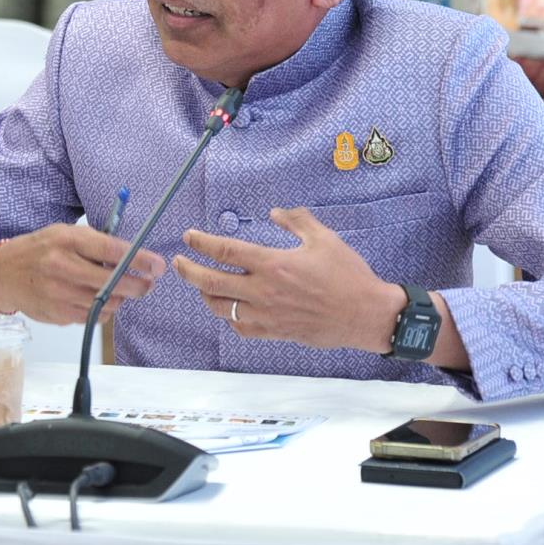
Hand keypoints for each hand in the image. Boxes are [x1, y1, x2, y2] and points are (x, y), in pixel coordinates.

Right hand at [0, 223, 166, 324]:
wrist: (1, 274)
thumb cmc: (38, 250)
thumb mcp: (63, 233)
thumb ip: (94, 243)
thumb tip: (132, 255)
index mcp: (67, 240)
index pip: (112, 250)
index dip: (139, 259)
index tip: (157, 265)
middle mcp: (62, 267)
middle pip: (113, 282)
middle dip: (138, 285)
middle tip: (148, 283)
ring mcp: (59, 294)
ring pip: (106, 303)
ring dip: (119, 299)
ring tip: (117, 290)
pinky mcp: (57, 315)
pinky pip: (92, 317)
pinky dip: (101, 310)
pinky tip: (95, 299)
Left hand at [173, 207, 403, 353]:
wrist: (365, 315)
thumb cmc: (347, 275)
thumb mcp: (324, 238)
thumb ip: (297, 221)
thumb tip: (275, 212)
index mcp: (273, 264)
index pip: (225, 250)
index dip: (201, 242)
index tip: (188, 237)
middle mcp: (263, 291)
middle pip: (211, 282)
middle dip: (188, 271)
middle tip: (178, 262)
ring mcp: (266, 315)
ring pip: (220, 308)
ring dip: (205, 295)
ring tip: (201, 285)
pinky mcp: (275, 332)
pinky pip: (240, 327)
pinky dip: (229, 318)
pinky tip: (230, 309)